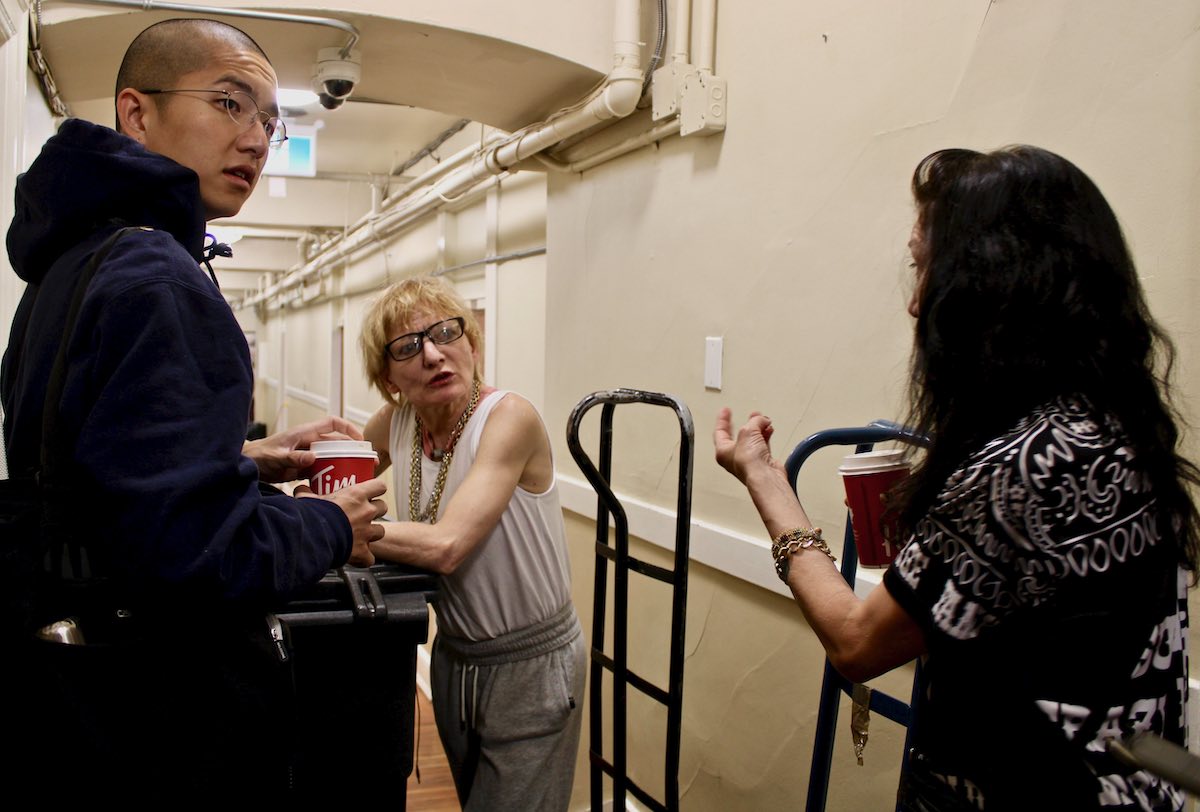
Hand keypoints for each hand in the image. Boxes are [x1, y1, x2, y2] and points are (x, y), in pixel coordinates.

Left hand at [244, 416, 364, 482]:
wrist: (245, 465)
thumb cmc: (258, 455)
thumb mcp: (276, 456)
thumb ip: (294, 457)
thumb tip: (313, 457)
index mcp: (305, 433)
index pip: (333, 424)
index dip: (349, 429)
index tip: (361, 440)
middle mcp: (309, 442)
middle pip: (337, 442)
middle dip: (353, 450)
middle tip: (367, 462)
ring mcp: (306, 455)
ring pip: (332, 457)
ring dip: (344, 465)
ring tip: (358, 476)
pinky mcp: (302, 467)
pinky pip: (322, 470)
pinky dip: (331, 476)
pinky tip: (338, 486)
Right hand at [295, 479, 386, 566]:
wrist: (311, 537)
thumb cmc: (312, 516)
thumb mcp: (308, 499)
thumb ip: (307, 494)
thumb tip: (301, 490)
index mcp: (356, 496)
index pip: (379, 486)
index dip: (375, 489)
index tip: (370, 492)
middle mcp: (366, 513)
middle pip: (383, 507)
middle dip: (375, 510)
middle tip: (362, 514)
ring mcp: (367, 533)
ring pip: (380, 531)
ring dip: (372, 533)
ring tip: (359, 535)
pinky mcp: (362, 552)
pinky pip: (370, 557)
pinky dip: (364, 558)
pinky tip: (356, 557)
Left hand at [713, 407, 781, 483]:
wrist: (765, 476)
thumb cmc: (750, 463)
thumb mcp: (747, 431)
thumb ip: (754, 421)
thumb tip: (762, 420)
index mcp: (723, 451)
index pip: (720, 432)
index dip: (723, 419)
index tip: (726, 410)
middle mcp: (734, 457)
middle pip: (739, 435)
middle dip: (746, 423)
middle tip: (751, 415)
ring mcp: (748, 459)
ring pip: (752, 439)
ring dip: (758, 428)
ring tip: (763, 420)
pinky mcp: (761, 461)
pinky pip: (762, 444)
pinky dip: (766, 435)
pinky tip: (769, 429)